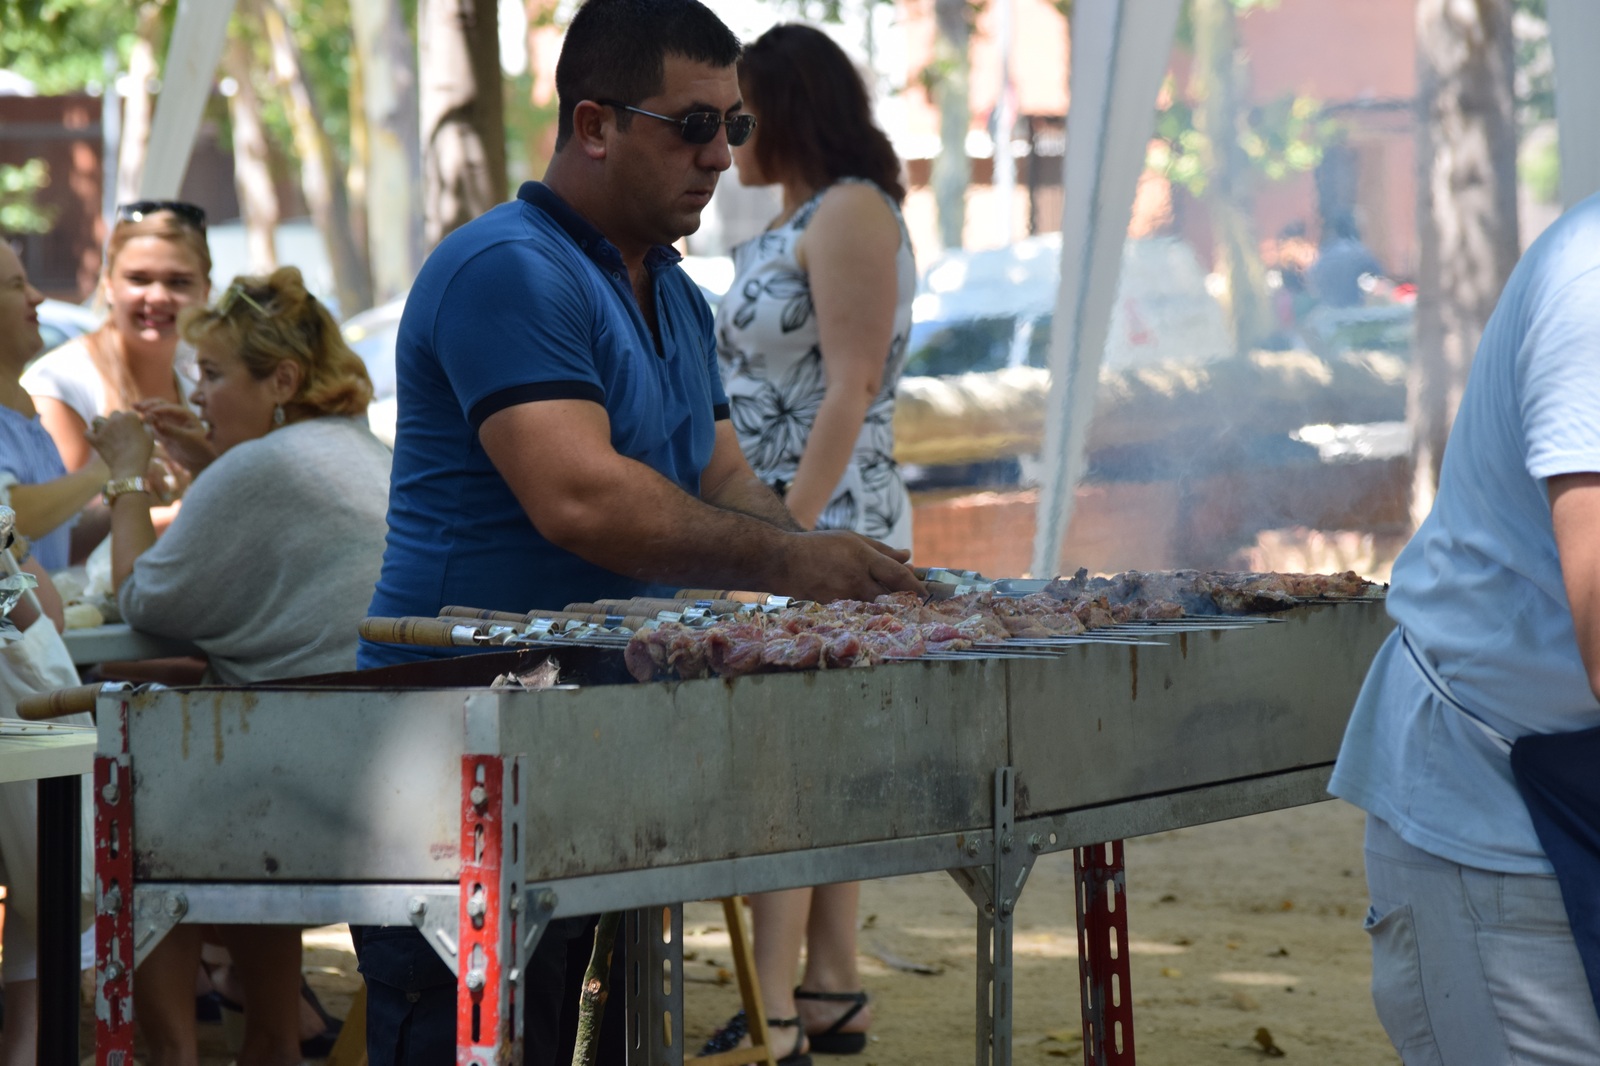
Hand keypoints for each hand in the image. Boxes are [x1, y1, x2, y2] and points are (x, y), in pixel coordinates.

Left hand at [86, 411, 155, 479]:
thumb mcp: (150, 436)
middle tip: (123, 433)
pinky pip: (87, 433)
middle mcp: (114, 419)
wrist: (130, 467)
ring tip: (107, 432)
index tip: (136, 431)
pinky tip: (97, 438)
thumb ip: (146, 424)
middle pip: (114, 415)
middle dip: (118, 421)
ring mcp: (103, 429)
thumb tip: (144, 419)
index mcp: (129, 416)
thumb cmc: (142, 451)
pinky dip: (91, 435)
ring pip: (97, 420)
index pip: (130, 415)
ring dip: (102, 424)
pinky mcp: (95, 439)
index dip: (134, 423)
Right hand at [134, 398, 214, 474]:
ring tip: (131, 414)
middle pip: (159, 406)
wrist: (201, 463)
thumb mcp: (187, 439)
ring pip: (154, 416)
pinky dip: (144, 425)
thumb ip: (171, 431)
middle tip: (135, 407)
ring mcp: (169, 425)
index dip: (156, 408)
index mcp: (185, 415)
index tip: (146, 413)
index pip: (168, 407)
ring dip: (143, 414)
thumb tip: (155, 423)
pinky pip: (152, 427)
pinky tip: (134, 425)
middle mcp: (176, 417)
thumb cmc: (200, 449)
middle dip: (147, 405)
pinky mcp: (164, 434)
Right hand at [777, 530, 924, 602]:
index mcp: (863, 557)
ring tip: (895, 611)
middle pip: (891, 597)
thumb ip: (881, 549)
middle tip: (916, 607)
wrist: (781, 561)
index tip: (926, 593)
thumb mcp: (851, 539)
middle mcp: (856, 579)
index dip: (916, 586)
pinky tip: (870, 615)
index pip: (898, 575)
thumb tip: (908, 556)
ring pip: (875, 609)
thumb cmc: (817, 546)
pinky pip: (857, 615)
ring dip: (888, 611)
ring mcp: (844, 596)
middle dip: (906, 603)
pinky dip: (867, 615)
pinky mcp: (833, 609)